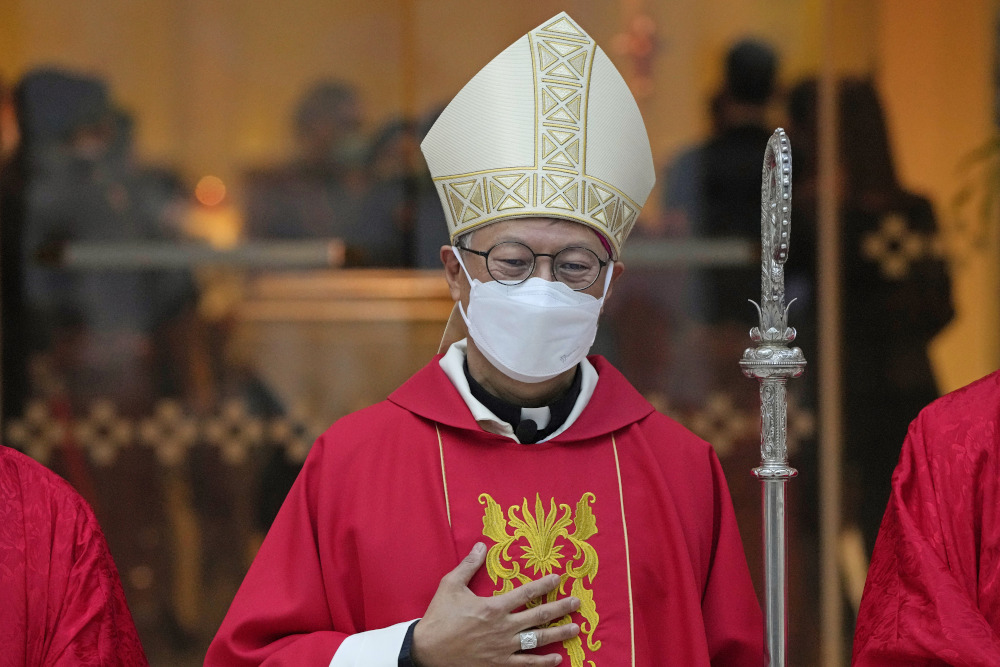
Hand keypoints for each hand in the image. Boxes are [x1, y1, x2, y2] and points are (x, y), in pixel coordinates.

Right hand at [411, 542, 580, 666]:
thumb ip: (469, 565)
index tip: (558, 578)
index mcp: (494, 607)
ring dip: (559, 634)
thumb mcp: (451, 585)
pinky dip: (543, 663)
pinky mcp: (499, 665)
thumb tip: (482, 545)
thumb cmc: (439, 616)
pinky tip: (557, 659)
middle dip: (560, 608)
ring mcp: (503, 648)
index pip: (526, 593)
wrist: (427, 650)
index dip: (544, 585)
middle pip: (539, 616)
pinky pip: (526, 664)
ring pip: (538, 640)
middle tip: (576, 603)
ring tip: (576, 628)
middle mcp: (504, 628)